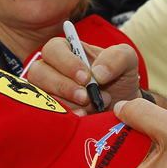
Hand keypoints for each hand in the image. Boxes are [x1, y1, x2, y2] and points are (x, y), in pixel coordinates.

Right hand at [26, 37, 142, 111]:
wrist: (123, 107)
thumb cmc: (120, 77)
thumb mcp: (127, 60)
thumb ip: (117, 57)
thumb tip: (97, 72)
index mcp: (67, 50)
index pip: (53, 49)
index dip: (66, 62)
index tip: (86, 77)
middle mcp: (51, 69)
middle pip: (38, 72)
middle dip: (62, 86)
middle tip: (85, 96)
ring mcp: (48, 92)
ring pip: (41, 96)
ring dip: (66, 103)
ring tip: (91, 107)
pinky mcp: (50, 112)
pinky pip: (46, 115)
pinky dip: (64, 118)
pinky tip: (82, 118)